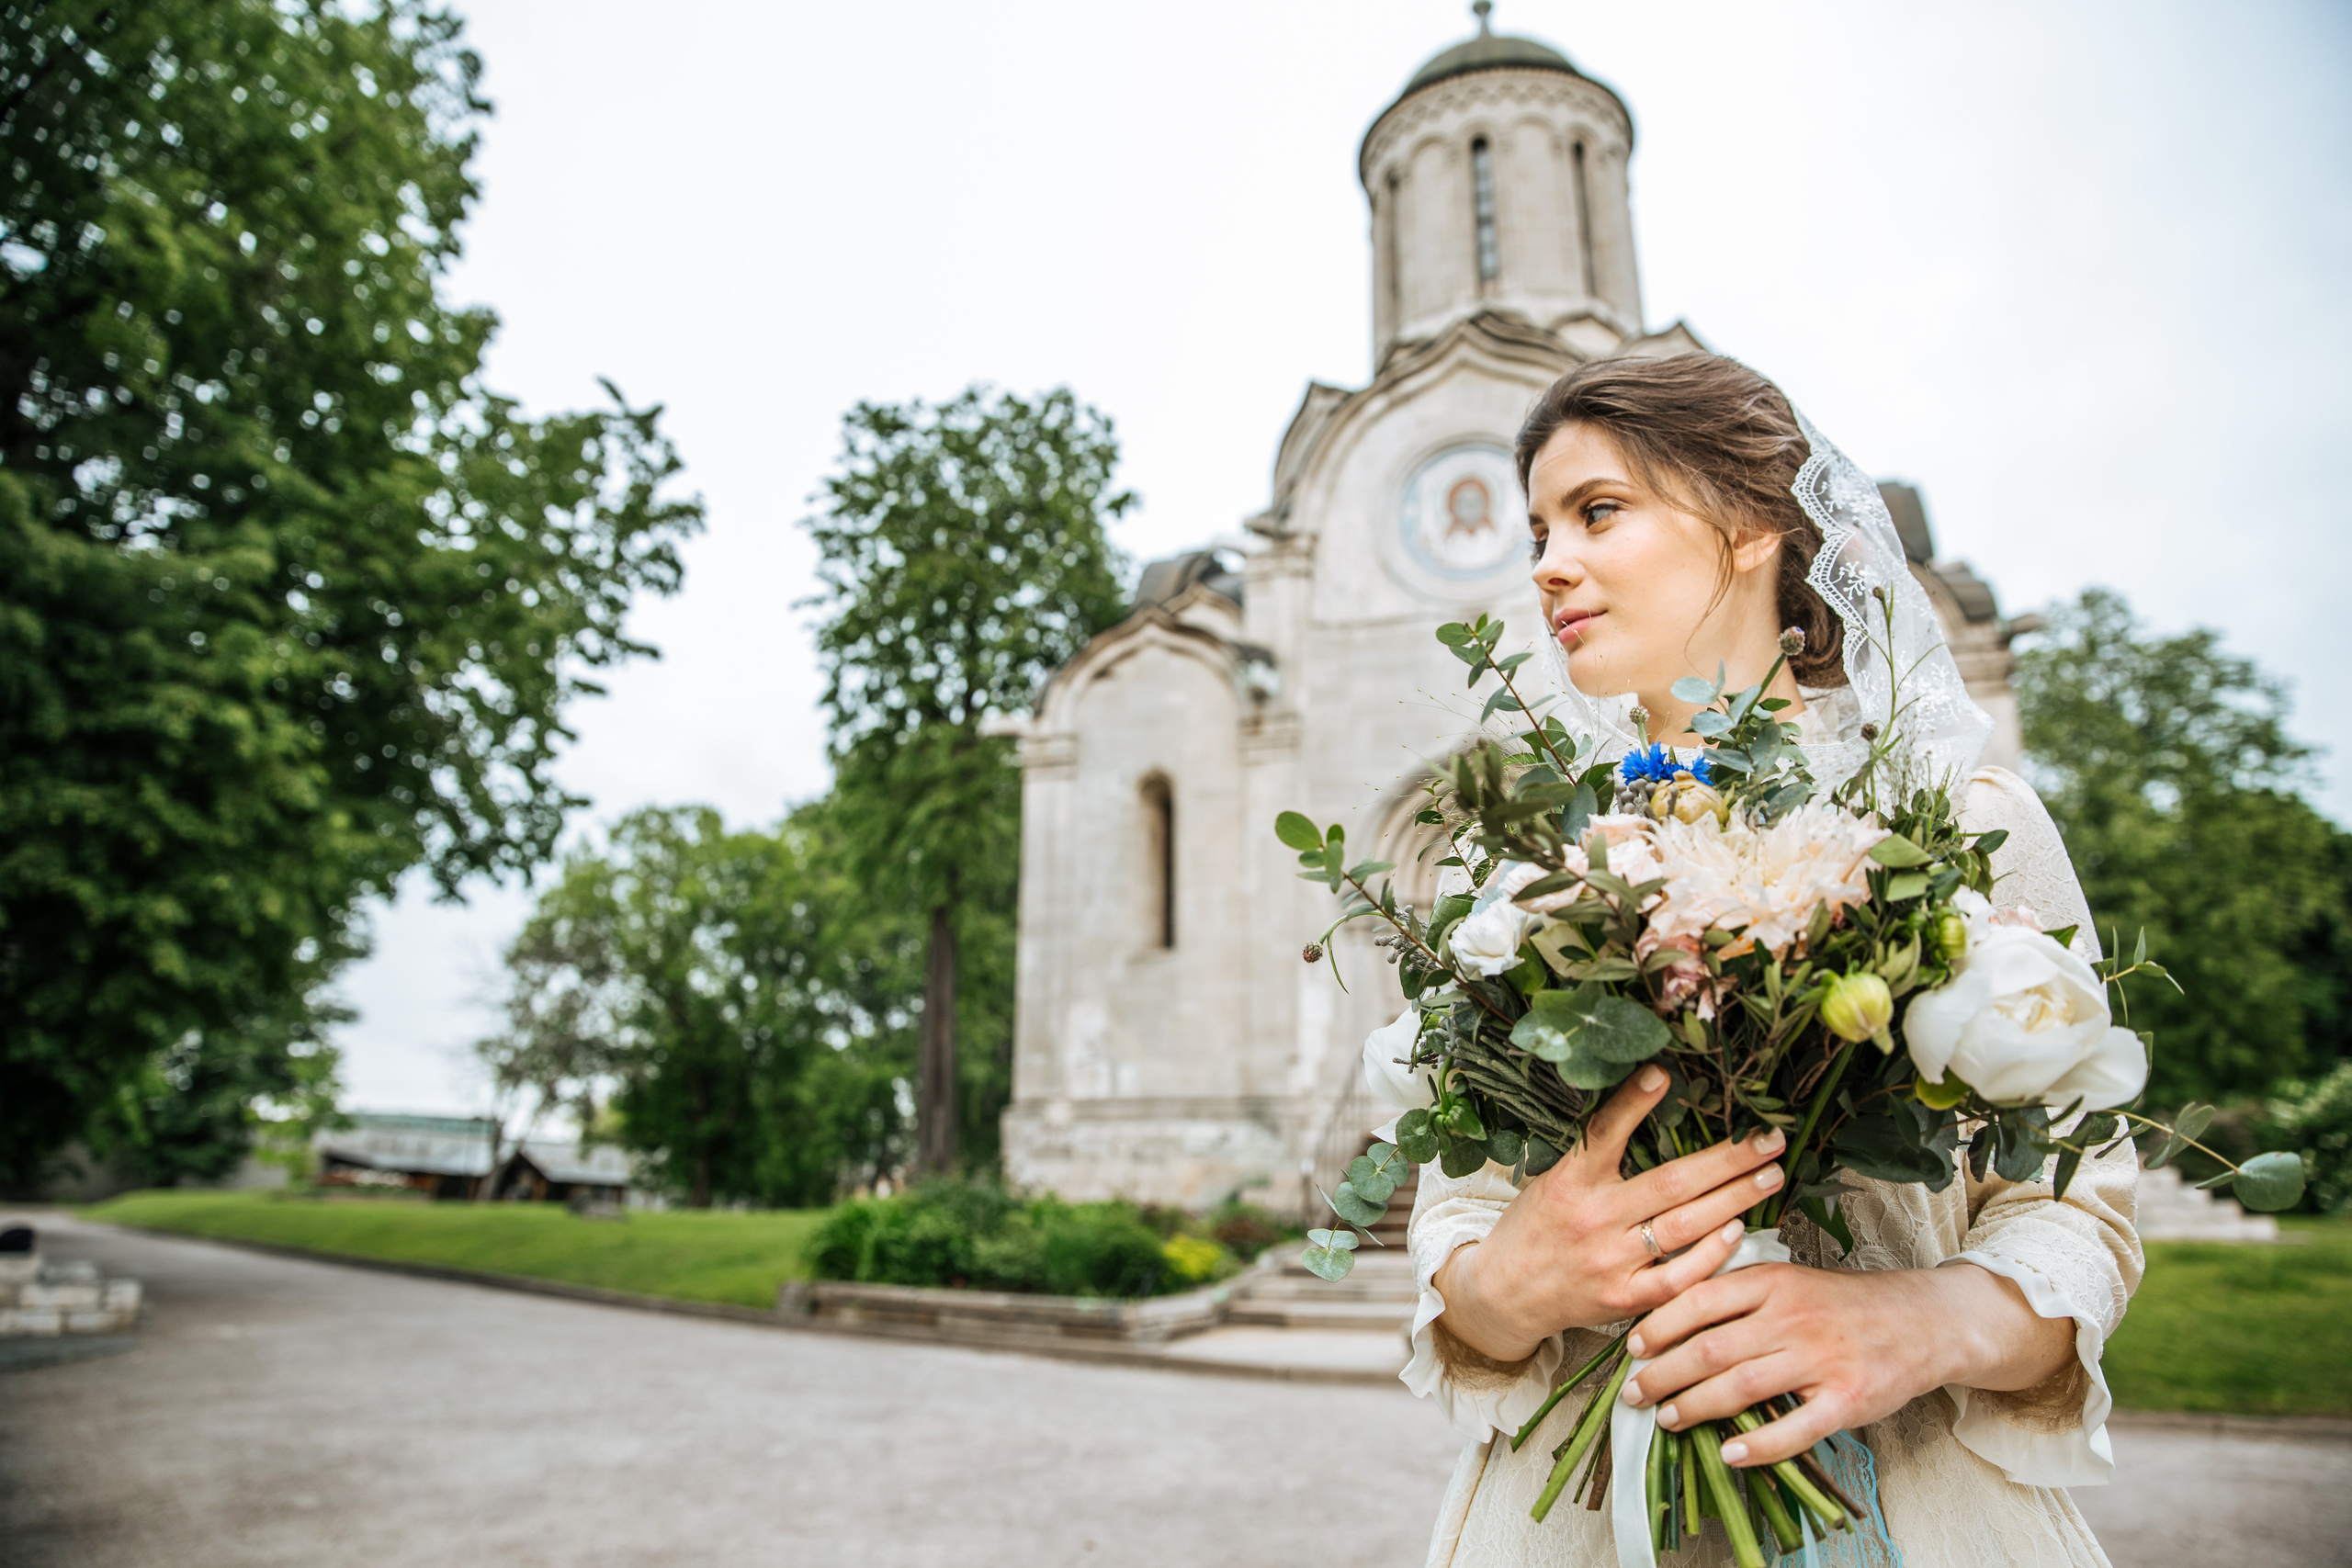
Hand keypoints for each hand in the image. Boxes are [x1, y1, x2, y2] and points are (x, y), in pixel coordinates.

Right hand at [1432, 1065, 1789, 1362]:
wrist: (1504, 1294)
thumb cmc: (1535, 1228)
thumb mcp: (1552, 1181)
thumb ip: (1595, 1158)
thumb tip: (1648, 1113)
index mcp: (1570, 1182)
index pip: (1603, 1132)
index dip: (1633, 1103)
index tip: (1664, 1072)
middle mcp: (1592, 1218)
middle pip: (1671, 1183)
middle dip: (1728, 1159)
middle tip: (1768, 1139)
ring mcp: (1610, 1261)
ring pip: (1685, 1226)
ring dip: (1734, 1199)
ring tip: (1769, 1177)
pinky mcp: (1623, 1298)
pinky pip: (1678, 1278)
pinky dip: (1711, 1254)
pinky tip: (1736, 1231)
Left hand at [1621, 1260, 2077, 1466]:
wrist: (1922, 1320)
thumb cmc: (1842, 1303)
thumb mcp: (1788, 1279)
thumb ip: (1738, 1295)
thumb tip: (1671, 1317)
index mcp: (1772, 1281)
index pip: (1699, 1299)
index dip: (1659, 1325)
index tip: (1632, 1347)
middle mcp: (1792, 1317)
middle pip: (1710, 1348)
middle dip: (1663, 1373)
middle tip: (1634, 1392)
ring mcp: (1821, 1359)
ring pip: (1742, 1386)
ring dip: (1695, 1407)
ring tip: (1667, 1418)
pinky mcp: (1847, 1400)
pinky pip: (1794, 1428)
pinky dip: (1757, 1445)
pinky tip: (1728, 1454)